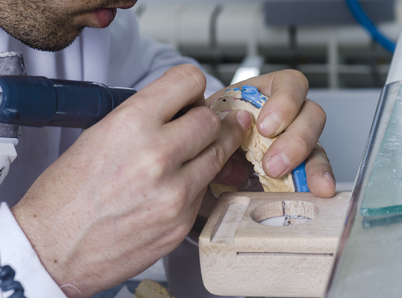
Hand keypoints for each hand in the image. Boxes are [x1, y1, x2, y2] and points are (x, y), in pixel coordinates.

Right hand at [11, 65, 251, 296]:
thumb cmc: (67, 195)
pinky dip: (197, 180)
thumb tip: (182, 108)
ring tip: (198, 148)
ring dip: (212, 146)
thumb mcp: (100, 135)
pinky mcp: (183, 221)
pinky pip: (206, 187)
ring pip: (220, 153)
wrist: (55, 249)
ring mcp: (175, 192)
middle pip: (211, 119)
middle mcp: (157, 155)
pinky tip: (177, 183)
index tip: (192, 93)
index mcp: (131, 124)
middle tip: (195, 123)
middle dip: (204, 118)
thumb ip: (146, 117)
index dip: (192, 85)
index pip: (188, 80)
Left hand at [208, 70, 335, 197]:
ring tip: (303, 184)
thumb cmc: (208, 133)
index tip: (265, 128)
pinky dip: (318, 179)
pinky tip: (319, 189)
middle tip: (272, 165)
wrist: (202, 155)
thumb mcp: (206, 127)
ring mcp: (295, 140)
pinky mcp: (298, 165)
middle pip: (311, 114)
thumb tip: (225, 152)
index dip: (284, 103)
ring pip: (316, 144)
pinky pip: (314, 170)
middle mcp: (286, 115)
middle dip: (295, 140)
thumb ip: (215, 134)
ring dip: (311, 164)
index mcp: (264, 94)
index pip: (290, 84)